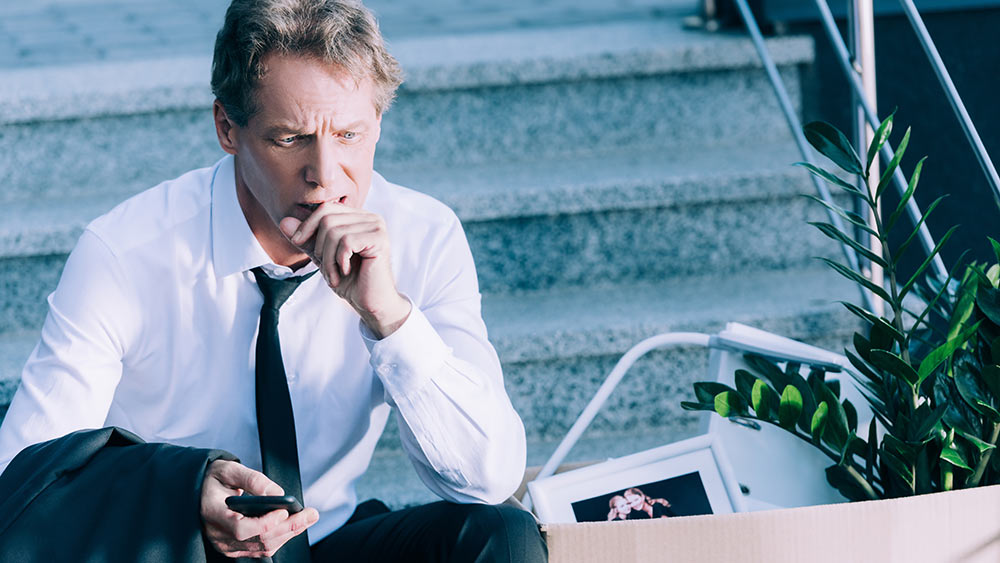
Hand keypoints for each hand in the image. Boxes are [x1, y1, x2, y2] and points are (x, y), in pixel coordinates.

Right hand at [200, 460, 319, 557]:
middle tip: (311, 514)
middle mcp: (218, 534)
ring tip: (308, 518)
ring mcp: (226, 545)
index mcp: (213, 513)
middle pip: (258, 540)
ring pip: (263, 547)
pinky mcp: (234, 548)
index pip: (241, 528)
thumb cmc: (213, 478)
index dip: (265, 523)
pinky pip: (260, 548)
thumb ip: (253, 479)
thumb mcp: (229, 469)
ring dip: (288, 533)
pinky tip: (294, 525)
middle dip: (289, 527)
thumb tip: (278, 494)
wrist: (199, 491)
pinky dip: (280, 537)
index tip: (284, 510)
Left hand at [280, 203, 410, 337]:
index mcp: (358, 218)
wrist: (370, 303)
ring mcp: (377, 227)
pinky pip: (346, 242)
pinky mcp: (379, 239)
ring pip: (334, 231)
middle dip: (318, 245)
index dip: (307, 225)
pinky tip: (346, 271)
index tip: (298, 243)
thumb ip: (306, 239)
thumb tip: (284, 221)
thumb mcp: (322, 257)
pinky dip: (339, 260)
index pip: (326, 208)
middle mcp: (370, 217)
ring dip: (328, 258)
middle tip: (324, 267)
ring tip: (334, 274)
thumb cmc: (350, 281)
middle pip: (327, 218)